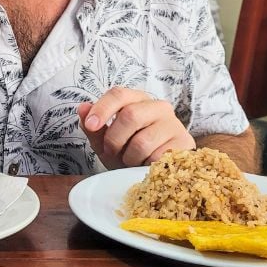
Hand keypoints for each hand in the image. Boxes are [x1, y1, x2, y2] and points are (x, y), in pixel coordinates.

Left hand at [77, 87, 194, 169]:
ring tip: (132, 160)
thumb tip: (82, 108)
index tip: (91, 125)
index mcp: (136, 100)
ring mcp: (173, 124)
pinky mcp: (184, 143)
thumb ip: (93, 127)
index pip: (118, 94)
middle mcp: (157, 106)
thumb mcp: (106, 141)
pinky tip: (147, 165)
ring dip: (130, 157)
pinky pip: (158, 157)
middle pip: (130, 115)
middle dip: (114, 140)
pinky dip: (146, 166)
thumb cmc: (130, 151)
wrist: (157, 172)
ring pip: (142, 141)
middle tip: (113, 152)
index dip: (102, 109)